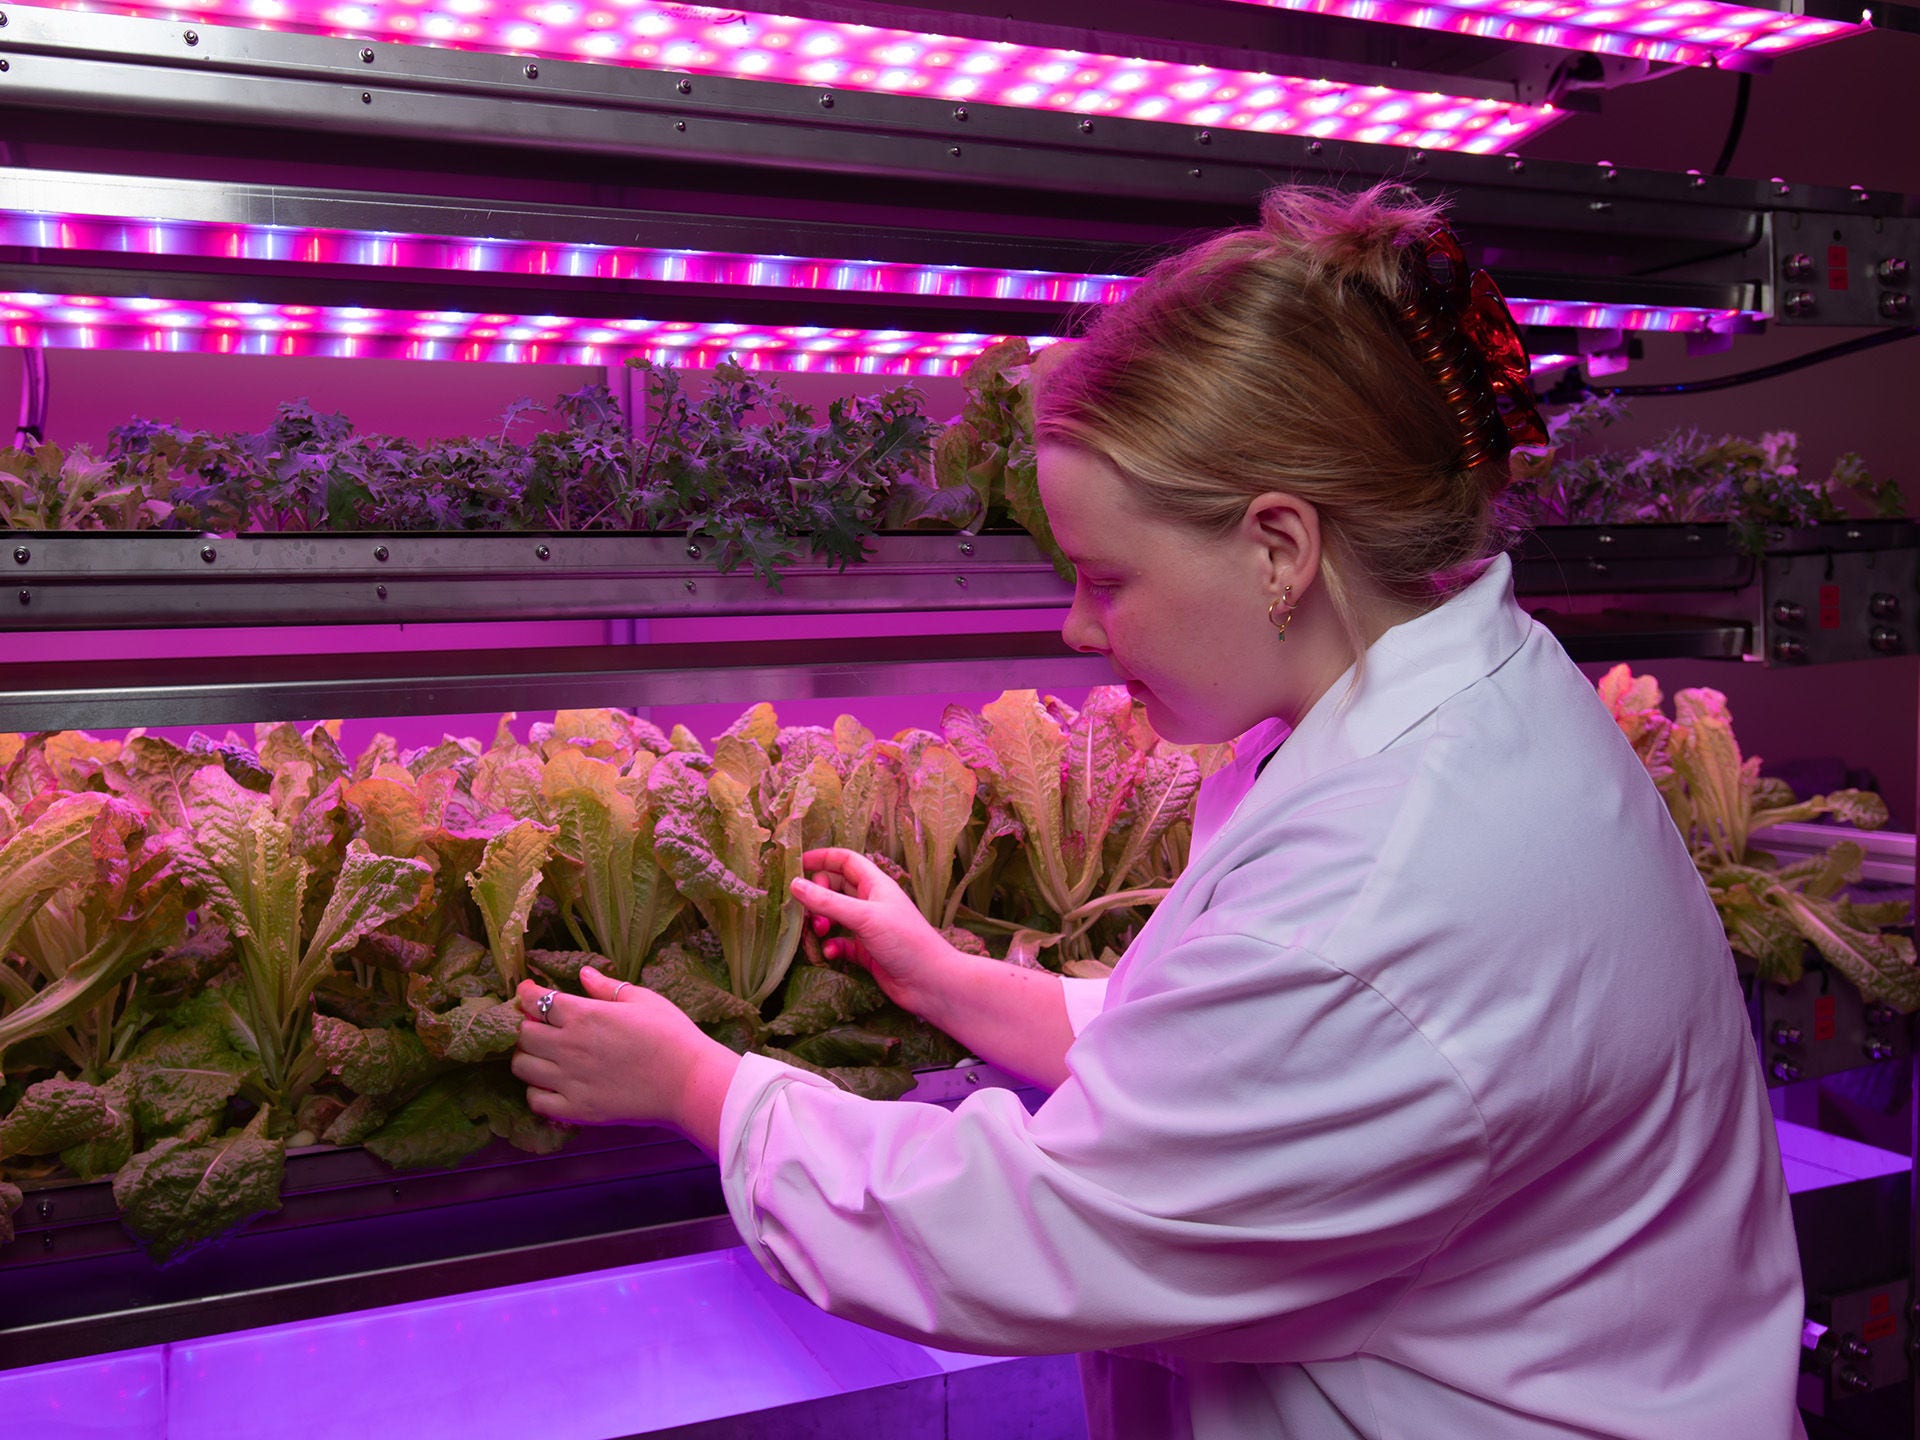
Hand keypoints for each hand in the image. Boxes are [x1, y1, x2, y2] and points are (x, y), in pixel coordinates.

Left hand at [512, 965, 739, 1151]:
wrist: (689, 1083)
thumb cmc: (672, 1035)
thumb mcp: (643, 1000)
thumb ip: (607, 987)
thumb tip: (582, 974)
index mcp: (584, 1014)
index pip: (535, 1000)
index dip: (527, 994)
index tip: (527, 992)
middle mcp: (568, 1046)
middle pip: (523, 1034)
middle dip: (526, 1025)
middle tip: (539, 1025)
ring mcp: (569, 1080)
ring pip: (522, 1067)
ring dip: (527, 1057)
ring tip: (543, 1055)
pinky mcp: (576, 1109)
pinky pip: (536, 1101)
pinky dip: (537, 1091)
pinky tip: (552, 1085)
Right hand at [791, 847, 955, 1019]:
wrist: (930, 982)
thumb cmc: (905, 941)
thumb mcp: (864, 917)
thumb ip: (829, 901)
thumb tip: (795, 884)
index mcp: (876, 885)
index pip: (846, 861)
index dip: (822, 858)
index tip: (797, 864)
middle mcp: (871, 903)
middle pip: (836, 888)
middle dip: (818, 896)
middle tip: (809, 910)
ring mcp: (868, 928)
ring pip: (835, 917)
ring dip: (822, 922)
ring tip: (820, 931)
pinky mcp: (866, 952)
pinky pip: (840, 943)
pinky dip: (832, 946)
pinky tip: (831, 953)